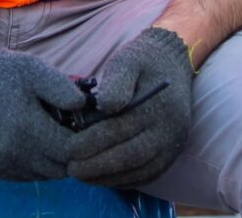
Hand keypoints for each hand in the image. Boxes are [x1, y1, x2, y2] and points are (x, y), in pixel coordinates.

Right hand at [0, 44, 86, 180]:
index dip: (81, 141)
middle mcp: (13, 152)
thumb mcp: (35, 70)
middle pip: (58, 168)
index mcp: (27, 127)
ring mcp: (0, 163)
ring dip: (51, 161)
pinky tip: (31, 143)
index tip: (81, 127)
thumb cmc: (0, 72)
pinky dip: (33, 165)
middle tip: (67, 132)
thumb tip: (84, 107)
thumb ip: (63, 89)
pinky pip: (23, 175)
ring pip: (41, 175)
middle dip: (68, 153)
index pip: (69, 151)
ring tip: (49, 135)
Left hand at [65, 26, 196, 189]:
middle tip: (71, 169)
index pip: (120, 130)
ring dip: (108, 177)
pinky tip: (101, 177)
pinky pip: (146, 175)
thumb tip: (107, 106)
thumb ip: (117, 81)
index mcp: (158, 106)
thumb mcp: (127, 61)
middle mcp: (170, 131)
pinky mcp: (170, 156)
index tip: (69, 149)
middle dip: (98, 166)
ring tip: (81, 176)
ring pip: (139, 171)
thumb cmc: (142, 62)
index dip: (92, 142)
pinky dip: (122, 180)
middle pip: (131, 156)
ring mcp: (172, 146)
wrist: (172, 66)